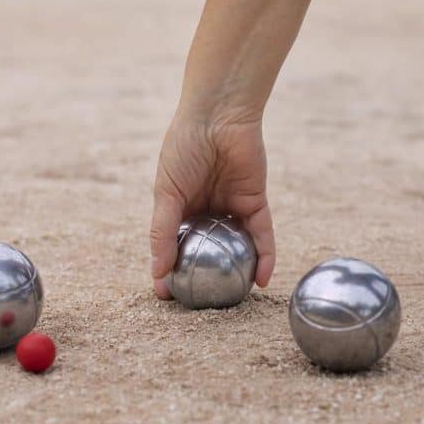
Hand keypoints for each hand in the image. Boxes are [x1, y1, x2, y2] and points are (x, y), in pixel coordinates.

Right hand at [149, 113, 275, 298]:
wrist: (218, 116)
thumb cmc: (184, 149)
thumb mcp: (166, 194)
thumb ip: (162, 233)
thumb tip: (158, 272)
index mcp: (180, 208)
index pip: (175, 246)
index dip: (170, 271)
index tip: (167, 296)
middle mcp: (207, 211)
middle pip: (208, 251)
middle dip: (206, 278)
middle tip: (202, 306)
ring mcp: (232, 209)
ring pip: (237, 248)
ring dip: (238, 273)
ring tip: (235, 301)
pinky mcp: (256, 204)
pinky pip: (263, 236)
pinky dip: (265, 257)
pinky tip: (261, 279)